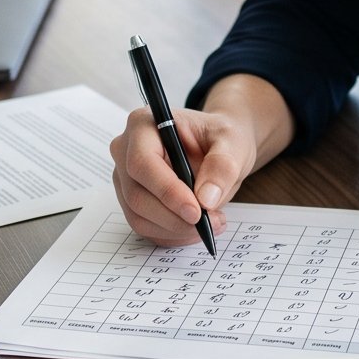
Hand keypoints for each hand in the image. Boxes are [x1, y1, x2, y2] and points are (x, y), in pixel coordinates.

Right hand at [109, 103, 259, 246]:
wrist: (219, 148)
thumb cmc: (220, 138)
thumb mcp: (232, 142)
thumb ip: (222, 165)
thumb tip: (205, 198)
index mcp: (143, 124)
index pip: (142, 163)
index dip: (167, 191)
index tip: (196, 211)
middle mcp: (126, 151)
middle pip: (137, 195)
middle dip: (175, 217)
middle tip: (212, 221)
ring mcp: (125, 179)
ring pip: (139, 217)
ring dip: (177, 229)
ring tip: (212, 221)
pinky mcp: (132, 201)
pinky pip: (146, 228)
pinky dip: (173, 234)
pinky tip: (197, 226)